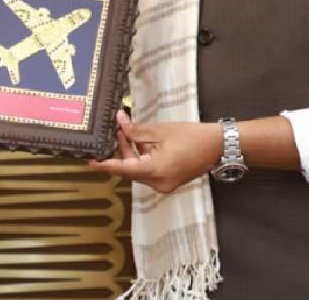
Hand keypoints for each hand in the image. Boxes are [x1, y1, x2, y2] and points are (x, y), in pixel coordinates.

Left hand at [89, 110, 221, 192]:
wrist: (217, 146)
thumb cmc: (192, 137)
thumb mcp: (160, 131)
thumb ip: (136, 131)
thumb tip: (120, 124)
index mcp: (155, 171)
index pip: (123, 169)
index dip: (105, 165)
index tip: (90, 162)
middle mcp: (158, 182)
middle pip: (130, 168)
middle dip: (121, 150)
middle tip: (112, 132)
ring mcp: (164, 184)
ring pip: (139, 169)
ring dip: (131, 152)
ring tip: (125, 131)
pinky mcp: (169, 180)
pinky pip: (149, 170)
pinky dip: (143, 157)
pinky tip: (139, 141)